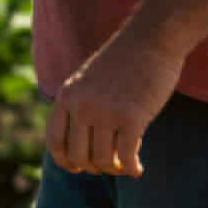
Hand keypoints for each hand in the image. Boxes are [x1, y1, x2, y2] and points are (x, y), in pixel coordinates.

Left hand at [44, 28, 182, 177]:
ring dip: (115, 169)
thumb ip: (80, 104)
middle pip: (78, 156)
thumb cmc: (125, 60)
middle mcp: (82, 105)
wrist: (152, 38)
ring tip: (126, 165)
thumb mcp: (89, 78)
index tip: (77, 168)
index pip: (55, 141)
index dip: (65, 161)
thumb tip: (81, 144)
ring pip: (103, 160)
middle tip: (109, 165)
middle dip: (93, 167)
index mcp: (68, 94)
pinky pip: (126, 157)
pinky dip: (132, 169)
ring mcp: (106, 112)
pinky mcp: (132, 117)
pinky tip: (138, 169)